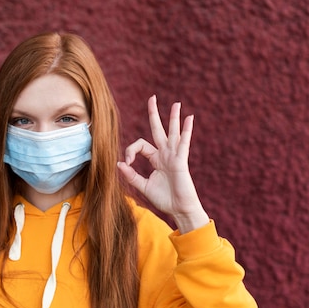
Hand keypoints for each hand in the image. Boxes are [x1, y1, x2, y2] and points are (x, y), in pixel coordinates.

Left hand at [117, 95, 208, 233]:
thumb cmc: (165, 199)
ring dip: (174, 117)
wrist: (179, 209)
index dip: (131, 150)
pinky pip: (184, 142)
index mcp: (156, 159)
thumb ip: (132, 175)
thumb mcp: (144, 186)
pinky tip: (189, 118)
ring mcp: (174, 156)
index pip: (141, 145)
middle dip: (154, 114)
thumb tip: (119, 163)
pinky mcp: (181, 161)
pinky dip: (187, 130)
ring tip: (177, 104)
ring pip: (173, 132)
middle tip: (152, 98)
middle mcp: (165, 154)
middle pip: (158, 130)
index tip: (127, 162)